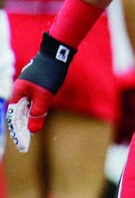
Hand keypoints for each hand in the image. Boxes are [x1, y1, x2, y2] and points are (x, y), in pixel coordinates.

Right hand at [7, 33, 75, 152]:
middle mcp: (19, 90)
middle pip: (18, 112)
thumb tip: (32, 131)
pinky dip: (35, 109)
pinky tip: (39, 114)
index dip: (17, 130)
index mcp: (17, 93)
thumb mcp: (45, 96)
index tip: (22, 143)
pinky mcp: (35, 84)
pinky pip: (32, 100)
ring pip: (25, 106)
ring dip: (29, 117)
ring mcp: (27, 86)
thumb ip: (37, 113)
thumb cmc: (49, 73)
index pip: (13, 116)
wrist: (58, 54)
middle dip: (22, 126)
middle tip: (27, 141)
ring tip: (31, 130)